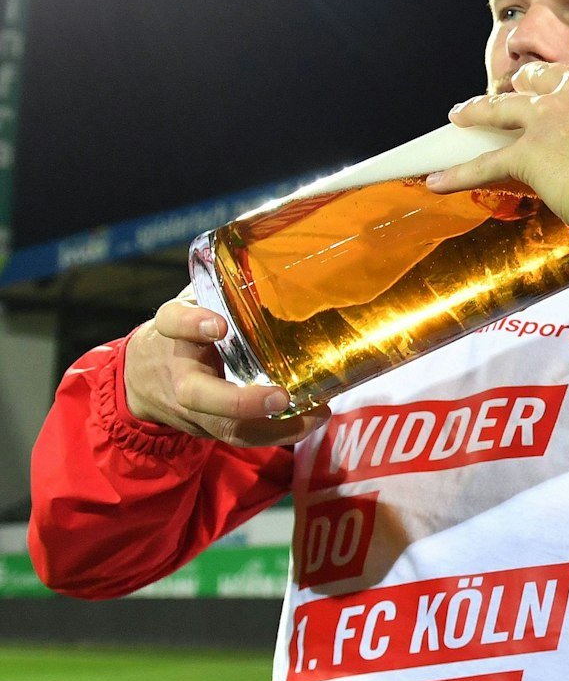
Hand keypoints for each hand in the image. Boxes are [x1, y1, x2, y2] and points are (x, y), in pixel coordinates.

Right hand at [123, 291, 329, 446]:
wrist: (142, 378)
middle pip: (198, 395)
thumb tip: (274, 243)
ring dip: (273, 427)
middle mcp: (178, 374)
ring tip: (316, 413)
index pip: (172, 322)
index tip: (219, 324)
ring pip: (225, 427)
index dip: (192, 323)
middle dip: (239, 402)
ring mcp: (193, 408)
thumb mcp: (194, 301)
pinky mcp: (209, 427)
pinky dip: (278, 433)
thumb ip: (224, 283)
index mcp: (171, 332)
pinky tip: (313, 419)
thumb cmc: (184, 331)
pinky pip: (241, 437)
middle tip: (279, 396)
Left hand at [430, 34, 568, 259]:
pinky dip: (459, 173)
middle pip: (540, 73)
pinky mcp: (528, 152)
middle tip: (517, 88)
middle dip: (525, 80)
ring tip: (462, 114)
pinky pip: (484, 162)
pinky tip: (438, 180)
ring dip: (478, 109)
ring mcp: (549, 117)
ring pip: (501, 105)